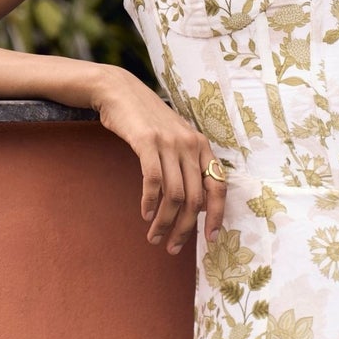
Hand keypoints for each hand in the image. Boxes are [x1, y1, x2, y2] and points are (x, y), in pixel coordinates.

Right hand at [93, 67, 225, 255]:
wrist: (120, 91)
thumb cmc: (147, 121)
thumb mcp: (175, 140)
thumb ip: (187, 166)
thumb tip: (196, 204)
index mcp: (202, 146)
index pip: (218, 187)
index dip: (217, 215)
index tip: (210, 239)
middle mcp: (190, 144)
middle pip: (195, 198)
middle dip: (184, 229)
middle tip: (172, 247)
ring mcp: (169, 142)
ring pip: (174, 194)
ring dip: (165, 222)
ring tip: (155, 237)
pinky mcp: (147, 141)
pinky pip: (153, 180)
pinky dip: (150, 202)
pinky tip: (145, 214)